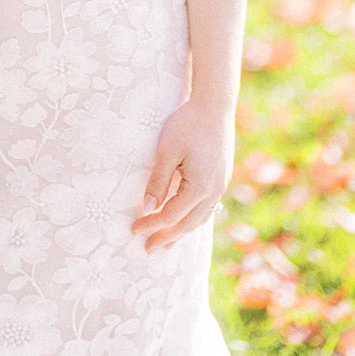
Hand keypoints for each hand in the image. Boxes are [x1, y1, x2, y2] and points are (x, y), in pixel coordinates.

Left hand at [130, 98, 234, 252]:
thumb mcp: (167, 151)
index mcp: (199, 187)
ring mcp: (220, 186)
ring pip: (199, 218)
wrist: (214, 106)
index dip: (151, 224)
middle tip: (147, 249)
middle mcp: (213, 191)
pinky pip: (206, 207)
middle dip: (166, 237)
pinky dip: (192, 218)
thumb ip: (158, 181)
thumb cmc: (187, 124)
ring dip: (181, 232)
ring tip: (165, 242)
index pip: (170, 215)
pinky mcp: (221, 178)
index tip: (133, 230)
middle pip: (187, 224)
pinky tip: (185, 219)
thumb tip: (147, 208)